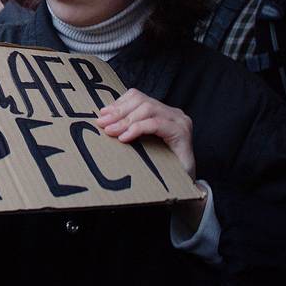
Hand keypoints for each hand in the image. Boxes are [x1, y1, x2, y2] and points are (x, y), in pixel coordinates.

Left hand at [97, 89, 205, 229]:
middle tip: (102, 124)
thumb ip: (130, 130)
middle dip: (119, 112)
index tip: (103, 115)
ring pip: (148, 109)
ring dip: (125, 121)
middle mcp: (173, 114)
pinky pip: (156, 124)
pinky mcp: (182, 133)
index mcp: (163, 113)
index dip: (119, 104)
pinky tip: (125, 138)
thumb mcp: (142, 145)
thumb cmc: (161, 167)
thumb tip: (104, 122)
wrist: (183, 188)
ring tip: (111, 131)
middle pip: (142, 101)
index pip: (138, 97)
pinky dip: (138, 129)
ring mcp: (179, 122)